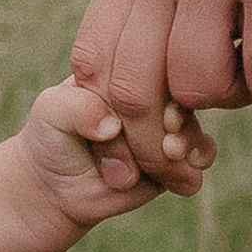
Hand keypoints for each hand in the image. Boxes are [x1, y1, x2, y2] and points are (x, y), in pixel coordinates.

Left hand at [22, 74, 215, 228]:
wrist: (58, 184)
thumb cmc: (53, 137)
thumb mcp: (50, 113)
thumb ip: (74, 108)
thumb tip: (112, 125)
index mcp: (122, 68)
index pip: (147, 66)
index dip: (148, 88)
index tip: (133, 111)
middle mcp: (151, 93)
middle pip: (178, 94)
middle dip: (172, 117)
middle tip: (164, 133)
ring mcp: (167, 124)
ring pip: (193, 123)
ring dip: (188, 139)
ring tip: (171, 152)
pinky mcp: (176, 157)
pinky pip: (202, 154)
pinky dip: (197, 159)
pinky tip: (184, 166)